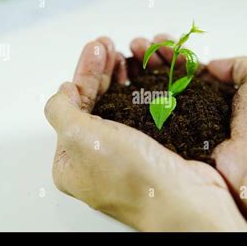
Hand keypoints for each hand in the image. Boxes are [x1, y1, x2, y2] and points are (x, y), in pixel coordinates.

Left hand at [44, 37, 246, 230]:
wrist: (184, 200)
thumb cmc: (132, 177)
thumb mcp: (81, 139)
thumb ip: (61, 111)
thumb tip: (62, 93)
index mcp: (72, 160)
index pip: (72, 106)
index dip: (83, 74)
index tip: (96, 48)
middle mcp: (97, 158)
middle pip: (95, 103)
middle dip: (101, 70)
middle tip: (108, 45)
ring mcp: (126, 154)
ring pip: (120, 105)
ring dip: (122, 77)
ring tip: (129, 54)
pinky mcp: (152, 149)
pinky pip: (143, 113)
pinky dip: (143, 91)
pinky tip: (146, 76)